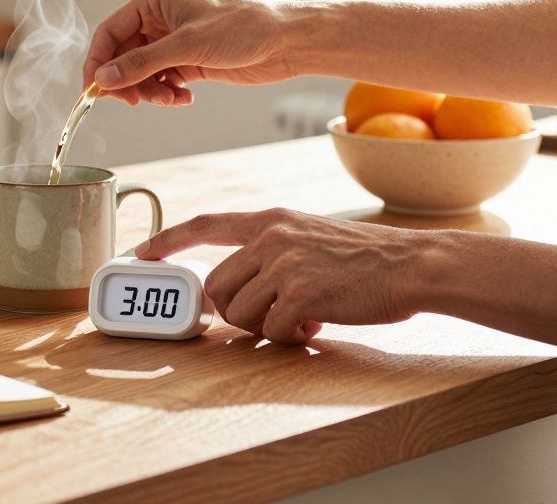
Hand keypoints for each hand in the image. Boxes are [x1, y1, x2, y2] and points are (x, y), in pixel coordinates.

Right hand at [83, 0, 299, 106]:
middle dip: (127, 81)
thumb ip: (141, 63)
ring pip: (141, 73)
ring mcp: (173, 42)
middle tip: (134, 101)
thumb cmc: (242, 27)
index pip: (109, 32)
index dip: (97, 62)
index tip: (93, 90)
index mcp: (154, 2)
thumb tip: (103, 79)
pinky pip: (161, 81)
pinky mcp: (188, 61)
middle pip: (122, 56)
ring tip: (170, 98)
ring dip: (149, 91)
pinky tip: (184, 98)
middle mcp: (159, 20)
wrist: (285, 41)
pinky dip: (166, 94)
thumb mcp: (187, 46)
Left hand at [135, 208, 440, 344]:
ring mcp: (283, 264)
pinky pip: (272, 330)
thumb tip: (239, 288)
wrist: (413, 265)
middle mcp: (270, 237)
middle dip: (238, 311)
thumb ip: (271, 252)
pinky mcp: (300, 293)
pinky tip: (318, 323)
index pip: (205, 223)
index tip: (143, 252)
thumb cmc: (367, 259)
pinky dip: (291, 336)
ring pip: (238, 314)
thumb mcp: (310, 236)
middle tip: (273, 315)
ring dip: (265, 326)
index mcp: (270, 220)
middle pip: (217, 287)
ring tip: (302, 316)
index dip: (168, 239)